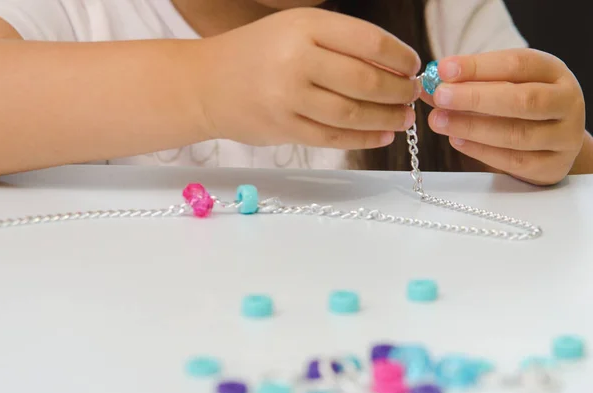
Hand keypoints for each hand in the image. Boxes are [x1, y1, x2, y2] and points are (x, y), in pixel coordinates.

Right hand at [196, 8, 420, 149]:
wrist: (207, 83)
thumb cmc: (258, 53)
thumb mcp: (296, 30)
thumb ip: (341, 43)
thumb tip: (396, 68)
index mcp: (304, 26)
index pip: (368, 41)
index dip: (400, 57)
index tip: (413, 67)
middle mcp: (296, 60)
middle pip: (365, 80)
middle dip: (398, 91)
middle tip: (412, 96)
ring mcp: (287, 97)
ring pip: (352, 113)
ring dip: (386, 118)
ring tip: (403, 119)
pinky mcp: (283, 128)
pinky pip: (333, 137)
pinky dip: (363, 139)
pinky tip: (381, 136)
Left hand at [421, 49, 585, 184]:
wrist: (553, 143)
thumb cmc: (520, 107)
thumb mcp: (501, 85)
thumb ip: (468, 84)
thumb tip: (429, 85)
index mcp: (553, 72)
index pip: (518, 64)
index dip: (479, 66)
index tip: (444, 69)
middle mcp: (566, 102)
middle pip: (522, 100)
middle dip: (475, 98)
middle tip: (440, 96)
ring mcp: (564, 136)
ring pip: (517, 134)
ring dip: (472, 126)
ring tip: (438, 120)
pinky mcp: (552, 165)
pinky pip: (514, 161)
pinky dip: (481, 151)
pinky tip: (456, 140)